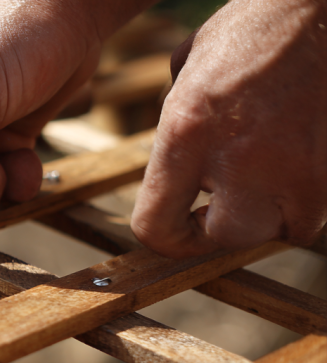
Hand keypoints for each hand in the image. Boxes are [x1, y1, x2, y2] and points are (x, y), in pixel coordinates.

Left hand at [132, 0, 326, 257]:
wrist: (321, 5)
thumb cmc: (258, 26)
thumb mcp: (191, 67)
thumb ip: (176, 120)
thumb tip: (176, 159)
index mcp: (187, 132)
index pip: (156, 225)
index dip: (166, 236)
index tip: (179, 226)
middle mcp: (238, 158)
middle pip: (226, 236)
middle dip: (226, 221)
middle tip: (228, 195)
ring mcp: (297, 167)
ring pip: (281, 229)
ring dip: (272, 211)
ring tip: (269, 170)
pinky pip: (317, 212)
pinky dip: (307, 198)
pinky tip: (298, 159)